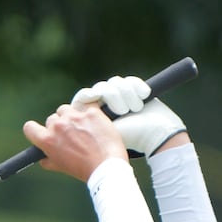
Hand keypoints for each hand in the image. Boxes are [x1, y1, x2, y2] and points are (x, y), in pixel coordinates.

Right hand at [21, 102, 127, 182]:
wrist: (106, 166)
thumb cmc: (83, 169)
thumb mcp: (60, 167)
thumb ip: (47, 159)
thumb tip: (42, 158)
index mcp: (47, 140)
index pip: (29, 127)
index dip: (35, 130)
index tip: (43, 132)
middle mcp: (58, 126)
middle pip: (52, 118)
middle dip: (59, 125)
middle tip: (71, 136)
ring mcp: (75, 117)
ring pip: (66, 109)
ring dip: (72, 116)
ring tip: (82, 128)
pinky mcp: (91, 112)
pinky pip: (86, 106)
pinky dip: (90, 114)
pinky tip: (95, 124)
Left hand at [72, 74, 186, 156]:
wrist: (155, 136)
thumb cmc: (126, 141)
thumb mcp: (98, 136)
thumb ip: (79, 129)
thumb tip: (66, 123)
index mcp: (94, 114)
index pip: (83, 98)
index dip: (86, 95)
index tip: (92, 98)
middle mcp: (106, 103)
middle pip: (100, 87)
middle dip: (111, 97)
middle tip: (121, 111)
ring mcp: (121, 97)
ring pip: (115, 83)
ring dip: (125, 95)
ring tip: (134, 109)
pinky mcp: (136, 90)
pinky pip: (131, 80)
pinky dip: (137, 88)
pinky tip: (144, 96)